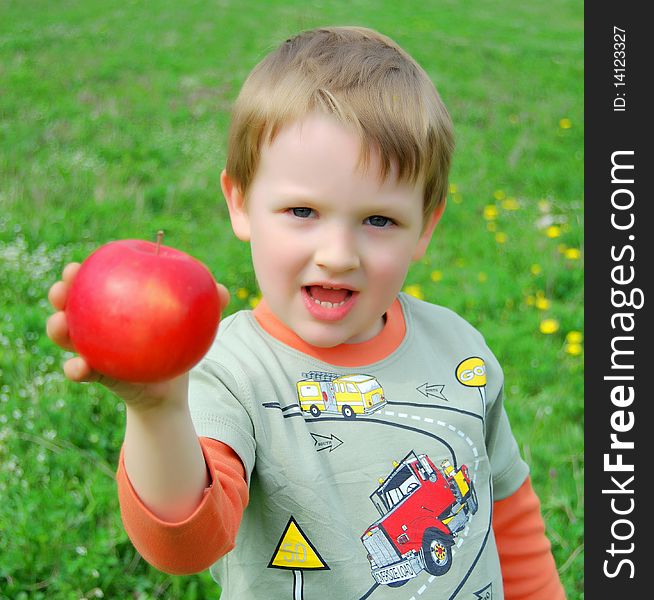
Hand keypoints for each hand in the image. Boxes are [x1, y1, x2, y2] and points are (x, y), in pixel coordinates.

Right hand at [46, 262, 229, 408]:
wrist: (169, 387)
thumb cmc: (178, 344)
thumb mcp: (192, 324)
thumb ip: (208, 305)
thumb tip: (223, 292)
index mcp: (117, 302)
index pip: (96, 279)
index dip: (83, 270)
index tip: (80, 263)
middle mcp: (97, 321)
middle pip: (70, 301)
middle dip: (60, 291)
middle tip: (63, 288)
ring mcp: (91, 347)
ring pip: (64, 334)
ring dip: (56, 328)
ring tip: (60, 325)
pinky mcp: (94, 372)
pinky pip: (78, 370)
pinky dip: (75, 368)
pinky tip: (79, 367)